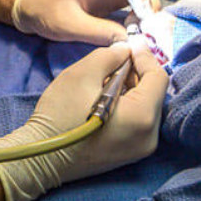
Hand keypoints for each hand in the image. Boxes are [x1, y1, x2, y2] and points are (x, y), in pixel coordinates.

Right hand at [0, 37, 167, 200]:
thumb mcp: (83, 74)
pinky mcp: (130, 154)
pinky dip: (127, 105)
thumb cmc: (60, 115)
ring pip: (146, 107)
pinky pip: (138, 121)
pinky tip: (106, 97)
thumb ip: (110, 56)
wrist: (42, 157)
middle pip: (154, 93)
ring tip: (107, 77)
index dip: (144, 56)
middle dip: (137, 72)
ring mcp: (141, 148)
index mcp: (142, 116)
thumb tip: (126, 50)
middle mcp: (149, 136)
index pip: (158, 77)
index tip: (130, 43)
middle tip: (116, 58)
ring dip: (131, 88)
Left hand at [11, 0, 160, 45]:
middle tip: (148, 30)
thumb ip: (97, 32)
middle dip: (149, 1)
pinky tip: (137, 26)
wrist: (34, 6)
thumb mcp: (67, 26)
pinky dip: (144, 9)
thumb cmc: (45, 11)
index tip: (146, 18)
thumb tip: (128, 41)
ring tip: (141, 30)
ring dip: (149, 6)